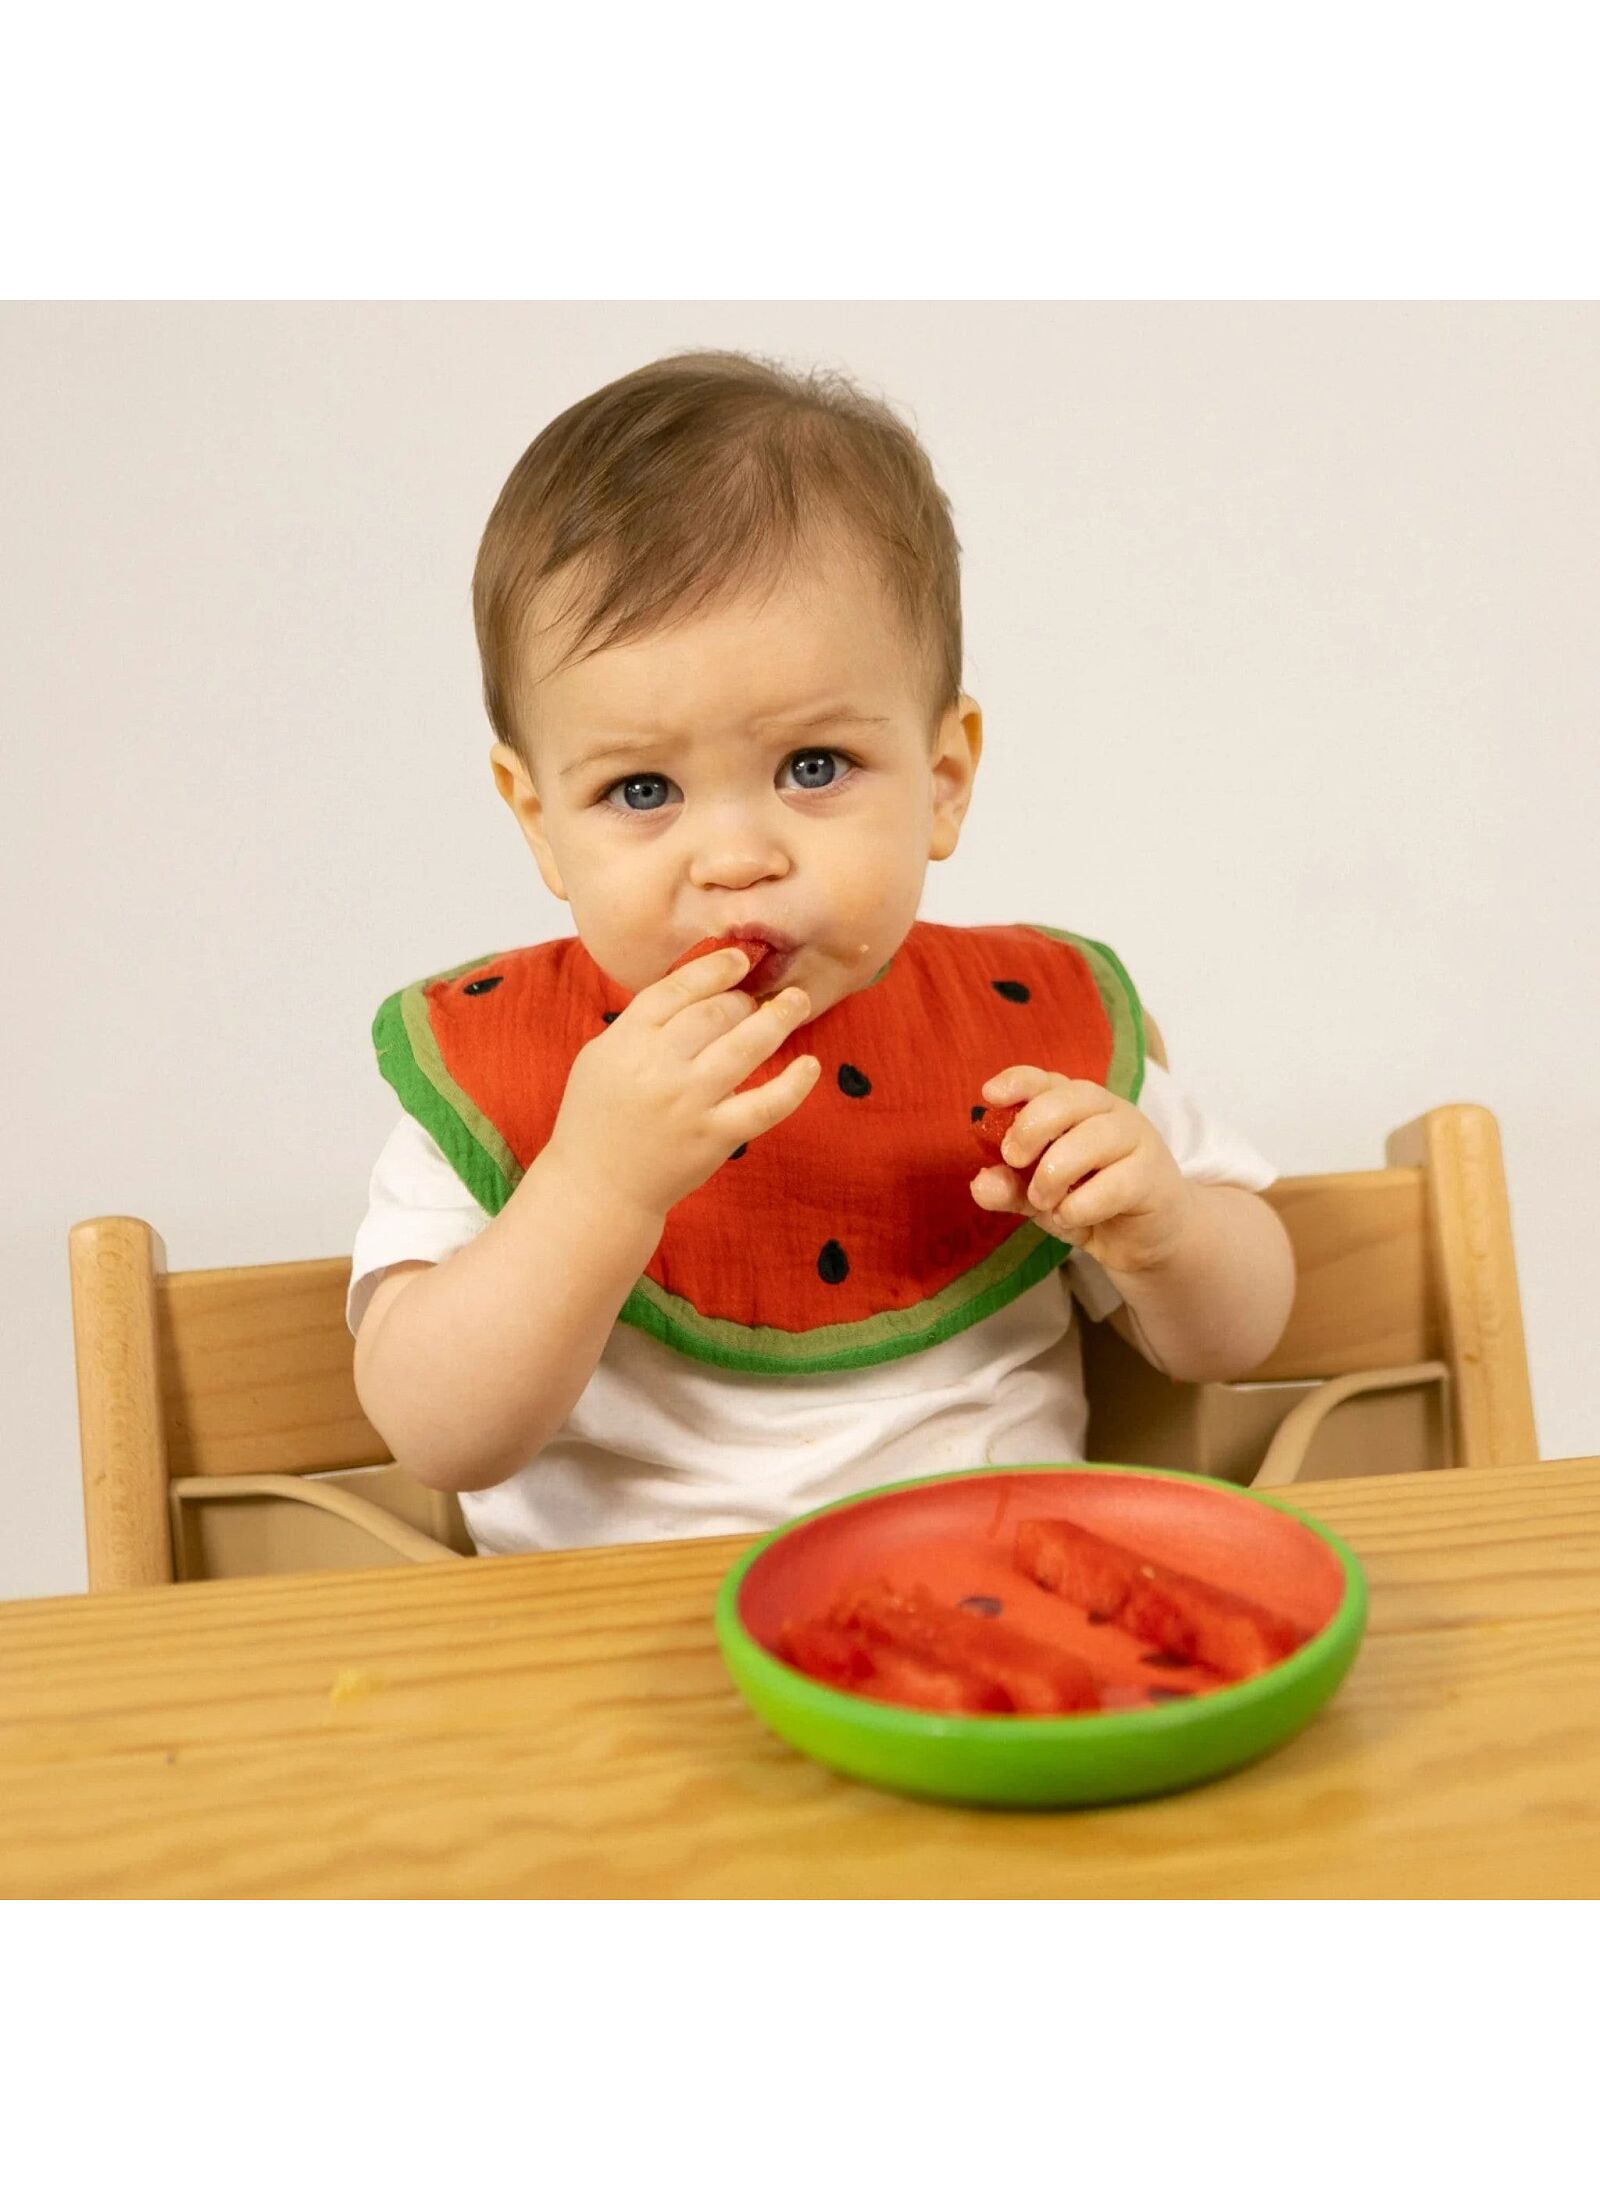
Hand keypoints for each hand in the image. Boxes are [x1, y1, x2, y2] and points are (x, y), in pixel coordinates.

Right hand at [546, 947, 820, 1221]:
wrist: (598, 1187)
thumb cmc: (598, 1117)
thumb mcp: (601, 1057)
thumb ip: (641, 1022)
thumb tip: (698, 986)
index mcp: (626, 1040)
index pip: (678, 988)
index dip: (715, 968)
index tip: (740, 959)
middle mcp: (660, 1066)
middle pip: (717, 1012)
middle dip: (744, 999)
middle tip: (757, 999)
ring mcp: (690, 1102)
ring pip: (746, 1045)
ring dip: (779, 1019)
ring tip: (796, 1004)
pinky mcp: (715, 1136)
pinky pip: (766, 1104)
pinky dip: (794, 1085)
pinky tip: (810, 1066)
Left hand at [969, 1064, 1198, 1275]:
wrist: (1148, 1239)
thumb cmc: (1092, 1203)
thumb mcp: (1041, 1197)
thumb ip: (1011, 1188)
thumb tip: (980, 1184)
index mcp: (1079, 1106)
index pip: (1048, 1080)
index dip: (1019, 1082)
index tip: (990, 1096)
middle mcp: (1110, 1113)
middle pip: (1070, 1099)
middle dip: (1032, 1128)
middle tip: (1014, 1161)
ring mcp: (1136, 1140)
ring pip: (1091, 1140)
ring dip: (1053, 1175)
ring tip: (1043, 1201)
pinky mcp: (1153, 1176)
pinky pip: (1114, 1184)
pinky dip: (1081, 1205)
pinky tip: (1072, 1217)